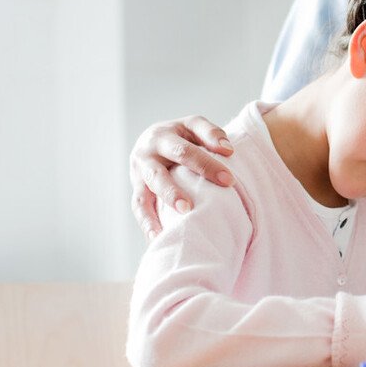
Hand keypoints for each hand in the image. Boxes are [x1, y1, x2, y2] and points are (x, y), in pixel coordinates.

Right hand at [129, 115, 234, 238]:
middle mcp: (146, 155)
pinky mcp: (137, 190)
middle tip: (188, 208)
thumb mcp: (195, 126)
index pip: (185, 151)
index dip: (206, 165)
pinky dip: (148, 225)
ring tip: (171, 230)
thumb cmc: (183, 136)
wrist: (154, 138)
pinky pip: (139, 210)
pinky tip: (159, 240)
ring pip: (142, 197)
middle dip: (172, 192)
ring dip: (154, 216)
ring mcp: (138, 175)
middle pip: (157, 175)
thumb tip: (227, 150)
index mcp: (163, 136)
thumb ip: (211, 134)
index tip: (228, 180)